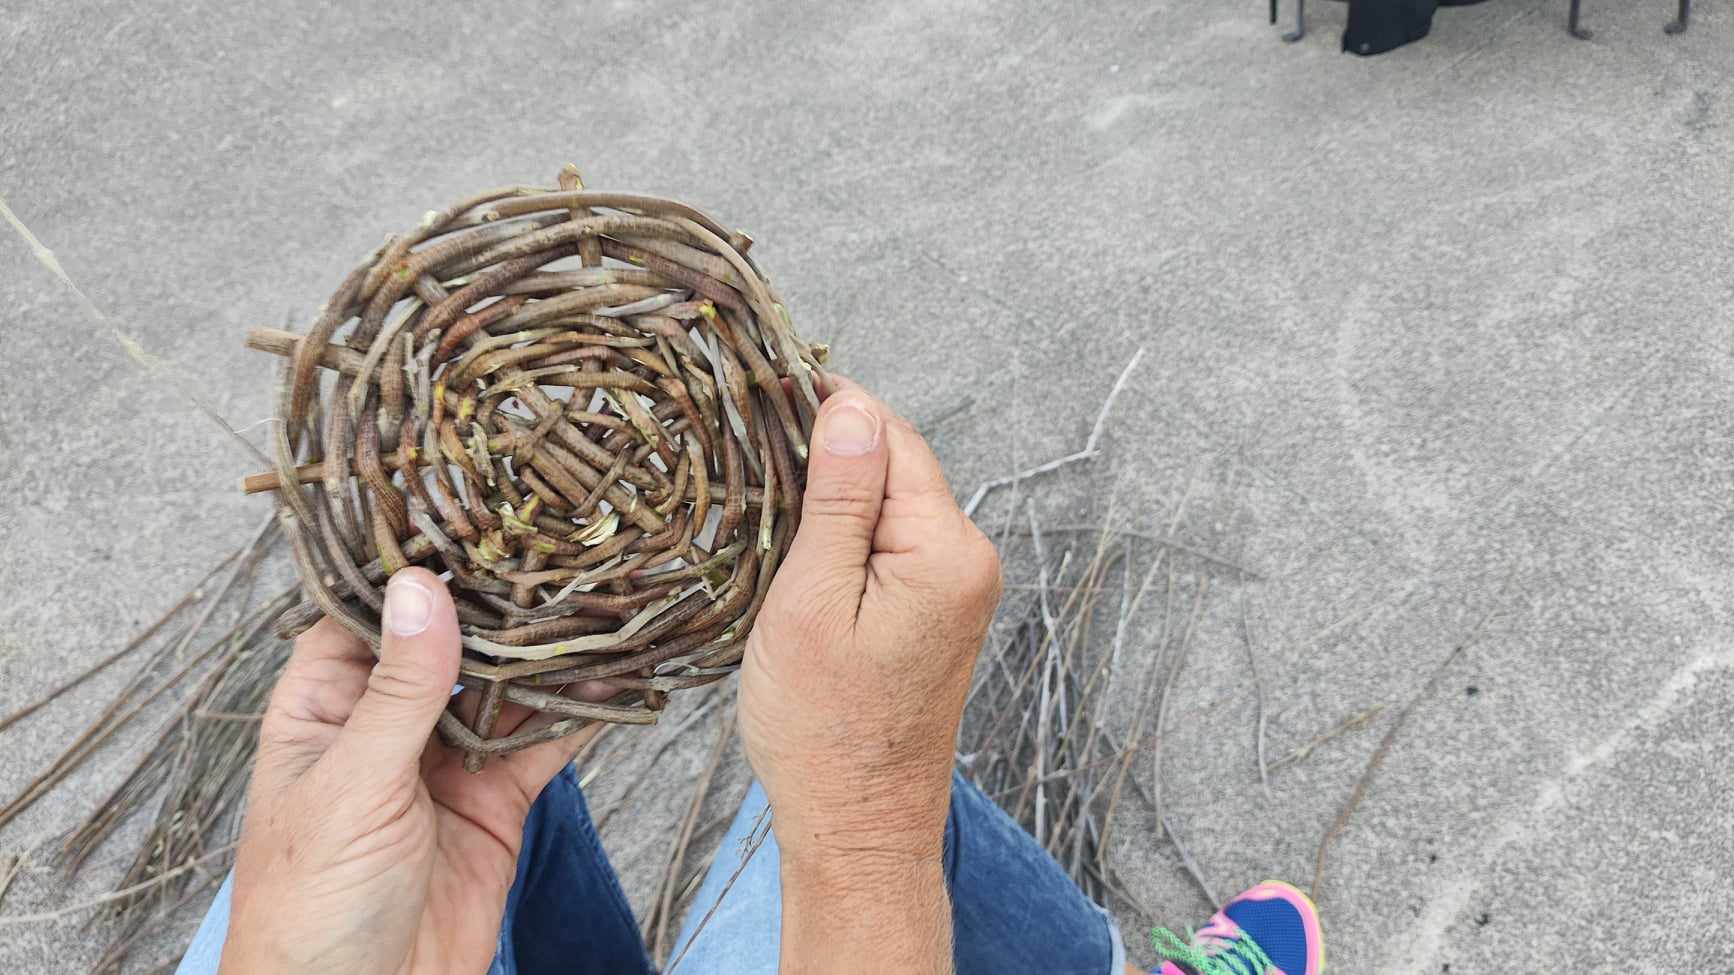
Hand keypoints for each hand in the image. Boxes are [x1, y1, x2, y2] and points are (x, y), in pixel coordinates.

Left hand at [222, 569, 602, 974]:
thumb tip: (422, 587)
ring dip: (548, 655)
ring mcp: (445, 762)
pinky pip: (543, 745)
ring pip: (504, 689)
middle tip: (557, 547)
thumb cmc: (312, 903)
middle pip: (448, 644)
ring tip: (600, 600)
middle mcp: (385, 724)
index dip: (412, 567)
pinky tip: (618, 678)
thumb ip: (399, 690)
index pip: (367, 614)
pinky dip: (581, 715)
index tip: (469, 513)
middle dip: (498, 605)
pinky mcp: (495, 802)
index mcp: (323, 708)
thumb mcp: (353, 785)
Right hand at [738, 376, 1001, 971]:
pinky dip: (845, 534)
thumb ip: (838, 499)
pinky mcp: (936, 612)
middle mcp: (968, 559)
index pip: (891, 436)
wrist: (857, 826)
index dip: (828, 407)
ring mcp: (956, 588)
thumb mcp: (812, 601)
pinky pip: (890, 543)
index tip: (762, 386)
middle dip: (827, 450)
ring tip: (762, 497)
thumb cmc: (823, 728)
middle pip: (895, 465)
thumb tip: (851, 405)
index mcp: (946, 549)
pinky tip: (797, 545)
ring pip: (889, 503)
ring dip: (832, 494)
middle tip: (748, 444)